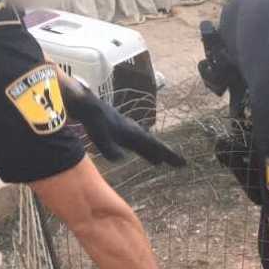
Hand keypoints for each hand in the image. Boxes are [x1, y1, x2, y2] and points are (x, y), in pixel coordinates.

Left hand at [60, 76, 185, 166]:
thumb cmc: (93, 119)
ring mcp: (127, 130)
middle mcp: (133, 131)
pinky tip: (140, 151)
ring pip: (144, 143)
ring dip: (153, 152)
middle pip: (153, 145)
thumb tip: (121, 158)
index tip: (182, 162)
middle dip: (166, 154)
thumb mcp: (100, 135)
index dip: (168, 155)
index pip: (154, 146)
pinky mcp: (118, 130)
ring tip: (160, 162)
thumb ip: (110, 148)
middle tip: (180, 164)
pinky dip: (142, 148)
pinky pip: (136, 142)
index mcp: (132, 133)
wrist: (85, 104)